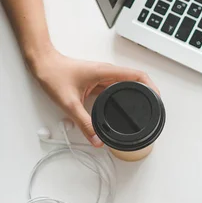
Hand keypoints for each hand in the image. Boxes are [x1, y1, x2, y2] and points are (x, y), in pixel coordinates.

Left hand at [33, 50, 158, 145]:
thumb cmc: (53, 74)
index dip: (151, 86)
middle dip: (147, 92)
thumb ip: (84, 124)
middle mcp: (107, 72)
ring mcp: (102, 76)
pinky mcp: (97, 81)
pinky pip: (114, 88)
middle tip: (153, 106)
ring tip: (142, 107)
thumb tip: (97, 138)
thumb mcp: (69, 103)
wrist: (42, 63)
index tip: (157, 98)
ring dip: (135, 93)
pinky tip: (121, 106)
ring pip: (125, 85)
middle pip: (135, 80)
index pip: (137, 75)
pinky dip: (121, 96)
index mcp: (105, 72)